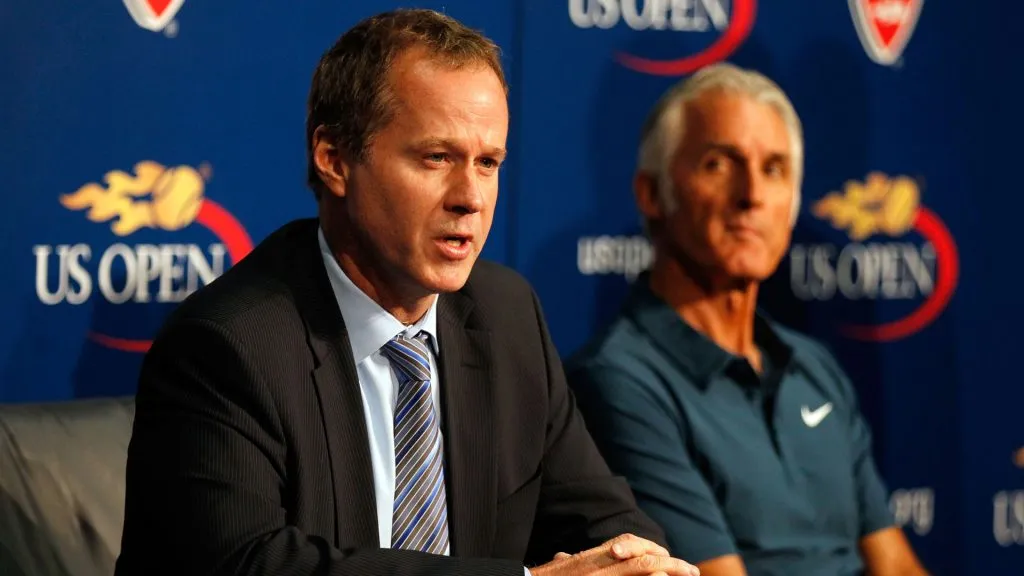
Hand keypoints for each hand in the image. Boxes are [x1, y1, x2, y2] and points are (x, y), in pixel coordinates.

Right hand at [530, 533, 699, 575]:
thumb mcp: (558, 567)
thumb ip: (566, 561)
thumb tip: (564, 557)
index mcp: (591, 557)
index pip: (628, 543)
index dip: (652, 548)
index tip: (668, 557)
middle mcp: (599, 565)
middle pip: (642, 556)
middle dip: (671, 562)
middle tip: (692, 570)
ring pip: (641, 567)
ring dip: (666, 570)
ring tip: (688, 574)